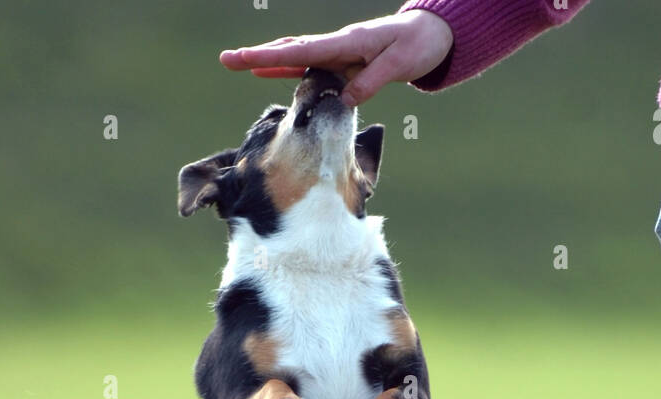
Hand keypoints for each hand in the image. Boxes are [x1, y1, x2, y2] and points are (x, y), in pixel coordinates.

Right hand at [220, 11, 453, 105]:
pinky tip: (268, 72)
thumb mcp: (397, 65)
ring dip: (267, 60)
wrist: (434, 34)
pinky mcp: (344, 63)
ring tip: (238, 62)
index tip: (244, 58)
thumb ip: (368, 84)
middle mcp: (337, 45)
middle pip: (290, 51)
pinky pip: (310, 66)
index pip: (302, 52)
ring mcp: (338, 53)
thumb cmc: (418, 46)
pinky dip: (288, 69)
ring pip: (296, 57)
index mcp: (347, 42)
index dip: (271, 57)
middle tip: (226, 59)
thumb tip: (339, 103)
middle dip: (258, 55)